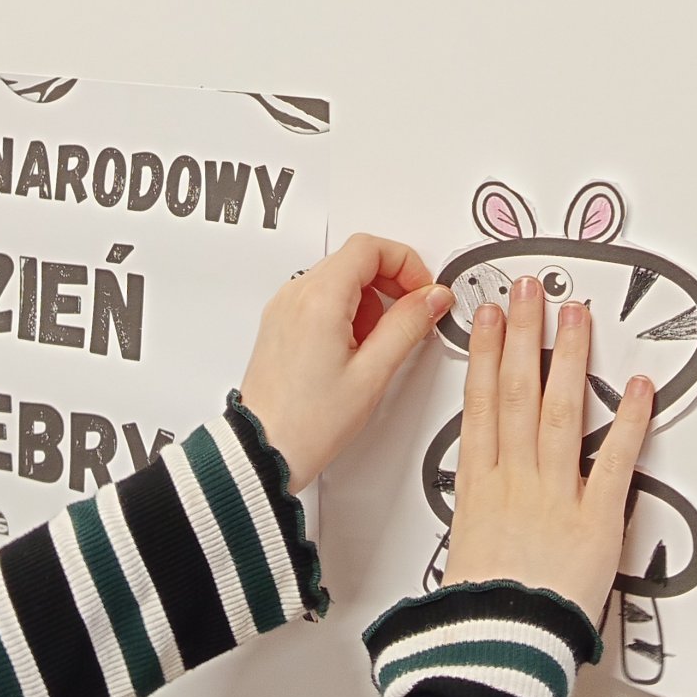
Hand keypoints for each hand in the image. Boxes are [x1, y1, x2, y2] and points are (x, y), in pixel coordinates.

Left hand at [239, 233, 453, 493]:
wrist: (265, 449)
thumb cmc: (308, 421)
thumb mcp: (373, 373)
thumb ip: (408, 326)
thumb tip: (431, 298)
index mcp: (319, 299)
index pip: (369, 248)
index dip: (406, 262)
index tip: (422, 290)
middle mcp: (296, 295)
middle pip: (354, 258)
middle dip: (391, 281)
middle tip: (411, 314)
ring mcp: (284, 308)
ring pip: (338, 278)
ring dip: (369, 299)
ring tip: (379, 343)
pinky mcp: (281, 324)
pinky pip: (320, 299)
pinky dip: (347, 311)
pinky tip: (356, 348)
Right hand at [442, 277, 653, 621]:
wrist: (499, 645)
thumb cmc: (480, 612)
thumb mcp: (462, 551)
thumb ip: (480, 514)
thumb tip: (484, 500)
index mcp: (478, 485)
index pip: (480, 402)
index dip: (485, 352)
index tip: (488, 317)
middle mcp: (514, 479)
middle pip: (516, 390)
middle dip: (524, 334)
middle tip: (530, 291)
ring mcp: (554, 493)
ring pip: (561, 410)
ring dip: (569, 357)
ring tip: (575, 316)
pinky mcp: (596, 518)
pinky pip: (616, 460)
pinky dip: (632, 421)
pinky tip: (639, 387)